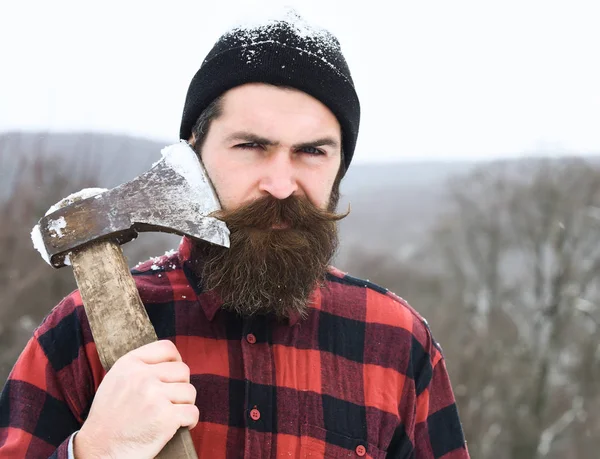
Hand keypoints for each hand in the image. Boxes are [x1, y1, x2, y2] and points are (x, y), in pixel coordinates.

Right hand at [74, 340, 197, 458]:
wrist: (99, 451)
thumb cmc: (109, 418)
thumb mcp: (115, 381)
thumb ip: (139, 367)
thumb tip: (170, 360)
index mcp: (129, 364)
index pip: (166, 348)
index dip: (175, 360)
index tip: (174, 375)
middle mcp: (142, 377)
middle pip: (183, 371)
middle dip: (180, 386)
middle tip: (170, 401)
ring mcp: (154, 396)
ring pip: (190, 392)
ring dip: (185, 405)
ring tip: (171, 415)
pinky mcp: (165, 418)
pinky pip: (193, 412)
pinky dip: (190, 421)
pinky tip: (179, 426)